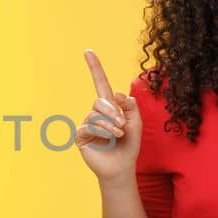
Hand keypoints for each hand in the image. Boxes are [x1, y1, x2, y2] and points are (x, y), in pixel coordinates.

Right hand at [75, 49, 140, 183]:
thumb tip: (116, 93)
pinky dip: (102, 132)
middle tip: (122, 126)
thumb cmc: (129, 145)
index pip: (100, 83)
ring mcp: (86, 124)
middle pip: (100, 101)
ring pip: (95, 114)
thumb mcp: (136, 122)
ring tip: (118, 135)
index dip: (95, 67)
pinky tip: (108, 140)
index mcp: (109, 106)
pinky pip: (89, 126)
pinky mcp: (81, 136)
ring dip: (110, 124)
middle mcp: (96, 112)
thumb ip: (130, 106)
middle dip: (113, 112)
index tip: (88, 51)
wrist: (122, 166)